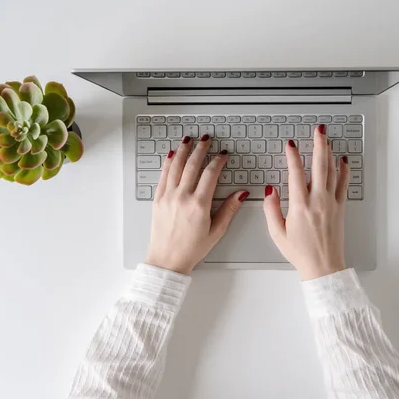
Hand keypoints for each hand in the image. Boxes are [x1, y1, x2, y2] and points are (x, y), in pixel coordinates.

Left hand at [145, 135, 248, 274]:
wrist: (167, 260)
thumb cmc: (192, 249)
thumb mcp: (216, 231)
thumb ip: (229, 210)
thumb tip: (241, 194)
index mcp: (199, 205)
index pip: (210, 174)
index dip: (218, 161)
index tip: (223, 155)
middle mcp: (182, 197)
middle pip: (193, 165)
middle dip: (201, 149)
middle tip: (207, 139)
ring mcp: (168, 197)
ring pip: (176, 166)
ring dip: (183, 150)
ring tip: (189, 140)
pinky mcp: (158, 200)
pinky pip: (163, 176)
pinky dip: (168, 163)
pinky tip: (173, 155)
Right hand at [263, 125, 349, 280]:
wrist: (323, 266)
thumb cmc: (300, 253)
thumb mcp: (277, 233)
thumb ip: (271, 209)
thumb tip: (270, 190)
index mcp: (300, 206)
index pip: (296, 173)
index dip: (293, 155)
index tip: (290, 144)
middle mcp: (318, 200)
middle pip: (319, 165)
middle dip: (319, 144)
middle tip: (318, 130)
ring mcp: (332, 203)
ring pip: (332, 171)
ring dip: (330, 152)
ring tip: (327, 139)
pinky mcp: (341, 208)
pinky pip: (344, 184)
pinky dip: (344, 170)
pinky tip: (343, 160)